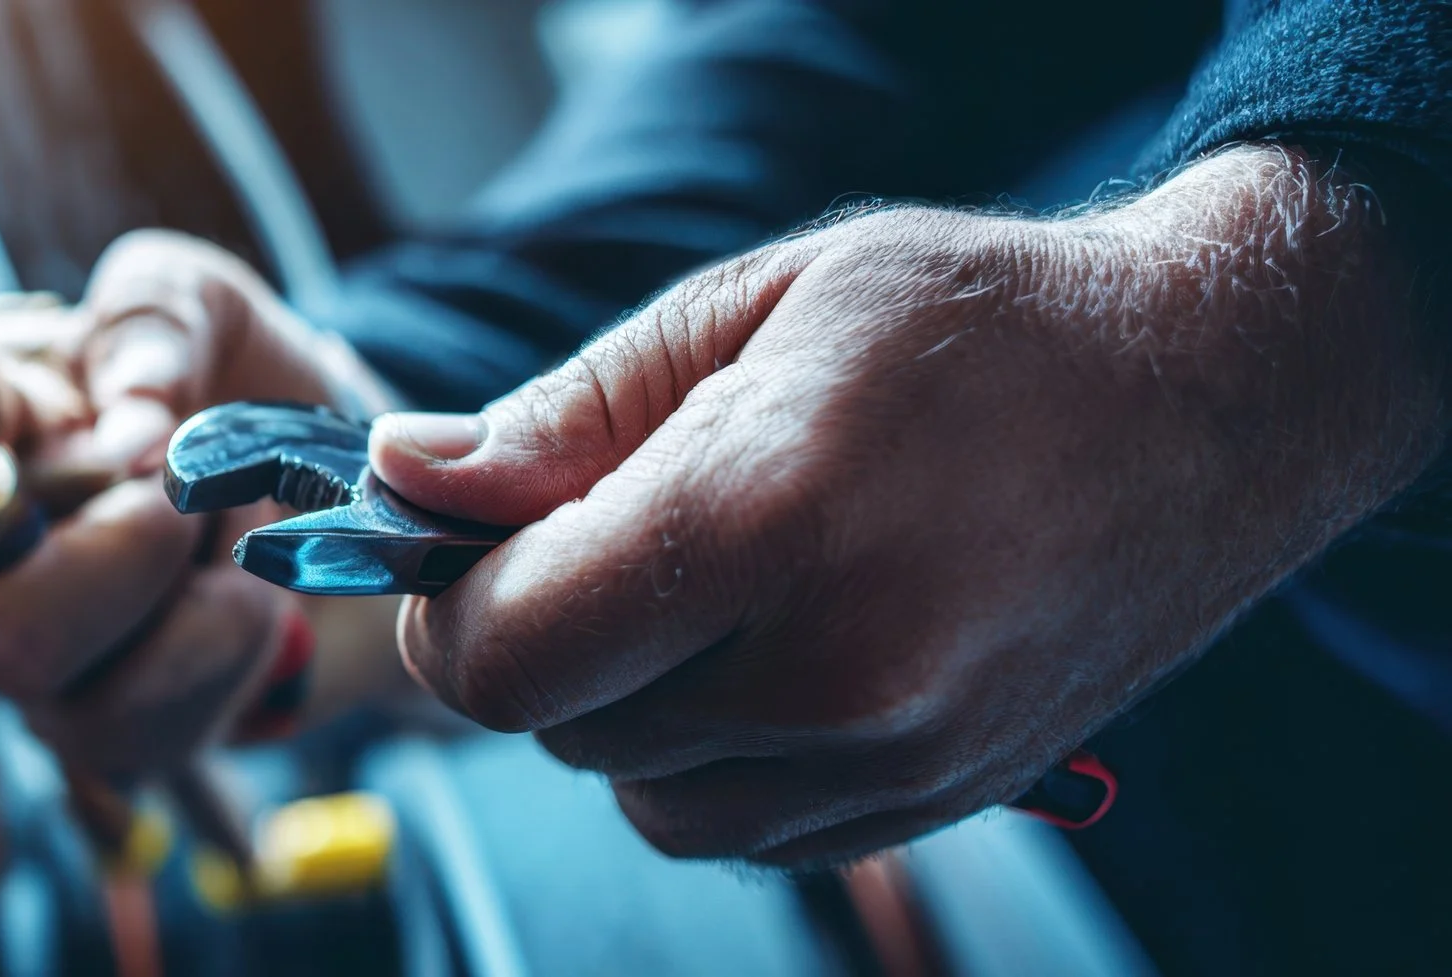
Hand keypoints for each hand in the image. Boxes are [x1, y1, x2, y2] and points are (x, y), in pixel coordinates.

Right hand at [0, 231, 404, 778]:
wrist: (340, 501)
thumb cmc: (228, 386)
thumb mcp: (196, 306)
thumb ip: (151, 318)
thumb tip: (131, 414)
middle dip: (119, 543)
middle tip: (188, 488)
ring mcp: (7, 654)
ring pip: (35, 661)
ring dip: (192, 582)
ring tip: (229, 527)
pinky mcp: (92, 733)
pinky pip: (130, 726)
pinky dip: (225, 641)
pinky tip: (245, 598)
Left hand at [375, 144, 1448, 865]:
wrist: (1214, 400)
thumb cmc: (977, 325)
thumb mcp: (755, 305)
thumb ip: (564, 414)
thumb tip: (404, 473)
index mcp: (767, 518)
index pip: (507, 654)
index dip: (447, 607)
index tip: (460, 546)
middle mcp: (835, 671)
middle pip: (560, 728)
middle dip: (542, 636)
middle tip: (606, 530)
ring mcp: (895, 759)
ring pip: (641, 794)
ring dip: (625, 707)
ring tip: (710, 582)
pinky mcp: (932, 806)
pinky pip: (737, 827)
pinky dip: (713, 755)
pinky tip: (776, 642)